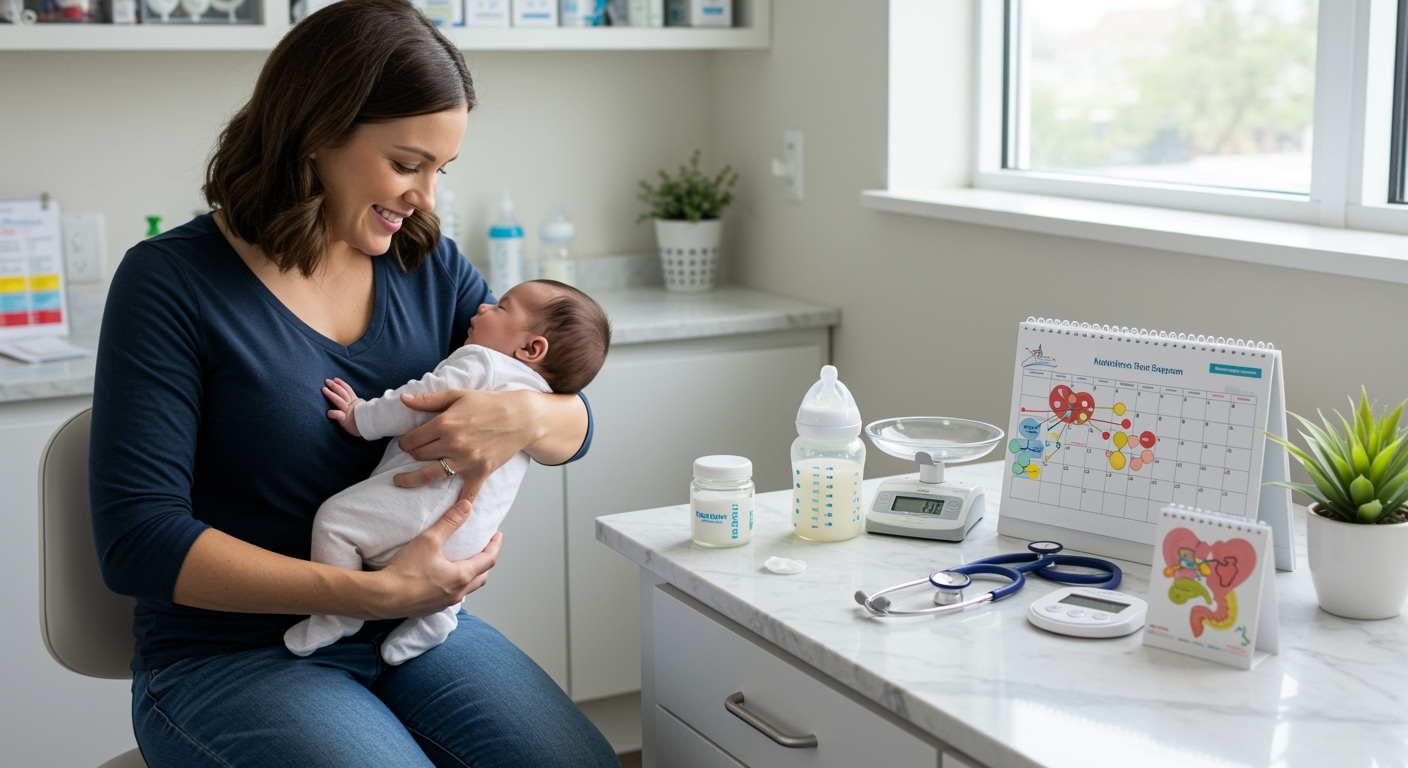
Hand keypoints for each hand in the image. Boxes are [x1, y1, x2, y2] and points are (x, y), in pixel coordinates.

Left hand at [323, 377, 364, 437]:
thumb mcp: (365, 408)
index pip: (348, 390)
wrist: (374, 425)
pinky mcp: (345, 419)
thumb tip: (360, 402)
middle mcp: (351, 404)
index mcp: (356, 401)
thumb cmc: (369, 419)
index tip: (336, 379)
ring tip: (324, 389)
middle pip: (342, 392)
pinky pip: (337, 415)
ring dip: (330, 394)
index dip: (342, 384)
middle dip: (334, 386)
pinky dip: (332, 413)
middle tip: (327, 380)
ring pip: (338, 400)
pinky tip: (328, 413)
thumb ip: (361, 405)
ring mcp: (348, 411)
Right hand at [367, 500, 501, 618]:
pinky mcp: (431, 609)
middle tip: (485, 549)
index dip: (495, 546)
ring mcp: (444, 603)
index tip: (497, 536)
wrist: (382, 598)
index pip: (488, 560)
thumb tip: (467, 505)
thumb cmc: (405, 570)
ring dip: (471, 576)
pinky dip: (456, 585)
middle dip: (486, 562)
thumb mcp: (429, 540)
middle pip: (482, 577)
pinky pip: (451, 596)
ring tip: (466, 563)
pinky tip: (445, 579)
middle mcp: (457, 593)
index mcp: (461, 576)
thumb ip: (450, 522)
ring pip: (467, 589)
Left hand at [392, 389, 542, 504]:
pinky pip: (468, 493)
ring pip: (431, 475)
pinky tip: (449, 511)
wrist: (521, 417)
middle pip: (419, 456)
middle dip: (412, 455)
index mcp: (445, 423)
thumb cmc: (490, 403)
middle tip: (411, 455)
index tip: (405, 444)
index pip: (413, 438)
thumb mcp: (457, 395)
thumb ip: (428, 399)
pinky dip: (459, 504)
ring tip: (401, 482)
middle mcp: (453, 444)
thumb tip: (403, 399)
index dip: (405, 442)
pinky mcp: (481, 471)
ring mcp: (467, 460)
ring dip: (413, 480)